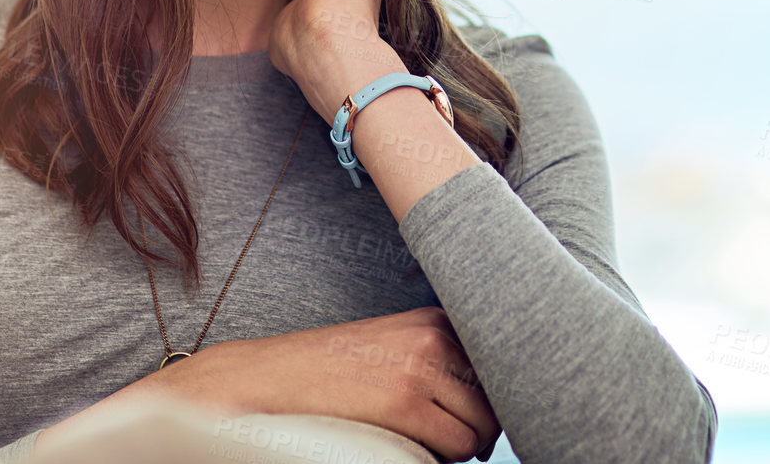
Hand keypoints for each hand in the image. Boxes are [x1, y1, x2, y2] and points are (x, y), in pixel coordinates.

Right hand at [150, 306, 499, 461]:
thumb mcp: (393, 347)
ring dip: (459, 446)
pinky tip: (409, 448)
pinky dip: (440, 459)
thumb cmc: (331, 371)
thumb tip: (493, 405)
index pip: (500, 366)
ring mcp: (421, 367)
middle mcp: (434, 336)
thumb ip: (440, 361)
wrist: (270, 378)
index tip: (476, 415)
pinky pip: (453, 449)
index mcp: (434, 320)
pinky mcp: (405, 404)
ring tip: (423, 442)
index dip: (491, 400)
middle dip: (477, 428)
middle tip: (446, 438)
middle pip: (495, 400)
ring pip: (478, 430)